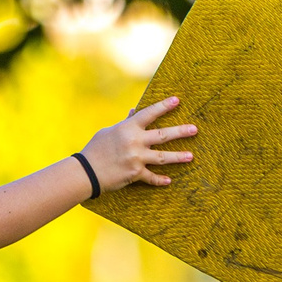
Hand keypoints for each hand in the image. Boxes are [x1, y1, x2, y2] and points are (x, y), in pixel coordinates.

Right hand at [82, 97, 197, 190]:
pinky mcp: (135, 174)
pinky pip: (152, 177)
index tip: (177, 100)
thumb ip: (125, 123)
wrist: (86, 172)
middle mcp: (135, 142)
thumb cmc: (95, 149)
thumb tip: (135, 111)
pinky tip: (169, 180)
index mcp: (128, 128)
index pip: (150, 114)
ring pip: (163, 157)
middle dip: (181, 132)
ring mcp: (136, 158)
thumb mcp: (109, 132)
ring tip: (191, 156)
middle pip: (163, 135)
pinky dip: (160, 180)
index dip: (164, 106)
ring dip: (178, 156)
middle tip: (195, 129)